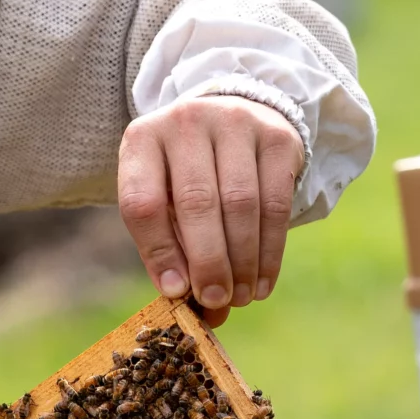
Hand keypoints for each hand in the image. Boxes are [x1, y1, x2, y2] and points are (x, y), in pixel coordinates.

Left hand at [116, 95, 305, 326]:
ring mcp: (235, 123)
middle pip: (197, 203)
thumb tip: (181, 299)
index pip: (143, 202)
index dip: (158, 252)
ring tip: (241, 297)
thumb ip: (166, 243)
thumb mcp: (161, 196)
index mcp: (142, 139)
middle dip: (207, 262)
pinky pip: (276, 203)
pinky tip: (263, 281)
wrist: (230, 118)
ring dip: (242, 260)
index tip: (175, 292)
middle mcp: (186, 122)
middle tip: (215, 300)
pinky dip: (270, 249)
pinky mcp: (277, 137)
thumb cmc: (184, 172)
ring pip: (241, 204)